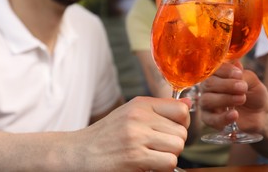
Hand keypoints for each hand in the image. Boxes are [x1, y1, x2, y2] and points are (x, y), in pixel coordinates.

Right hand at [73, 96, 190, 170]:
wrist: (78, 153)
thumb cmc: (107, 134)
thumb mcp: (131, 113)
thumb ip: (160, 108)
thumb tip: (189, 103)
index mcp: (141, 105)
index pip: (180, 109)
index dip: (182, 123)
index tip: (172, 130)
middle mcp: (140, 118)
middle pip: (182, 132)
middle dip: (174, 143)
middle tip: (158, 147)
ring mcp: (137, 137)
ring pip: (178, 147)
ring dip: (169, 156)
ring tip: (153, 156)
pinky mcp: (135, 157)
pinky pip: (168, 163)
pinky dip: (163, 168)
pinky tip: (149, 165)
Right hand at [200, 61, 267, 133]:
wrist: (261, 114)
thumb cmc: (254, 94)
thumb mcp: (252, 81)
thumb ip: (242, 75)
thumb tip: (235, 66)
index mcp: (216, 74)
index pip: (212, 69)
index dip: (225, 71)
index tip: (239, 74)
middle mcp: (208, 87)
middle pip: (208, 84)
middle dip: (226, 85)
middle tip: (243, 88)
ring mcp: (206, 103)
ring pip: (206, 100)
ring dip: (225, 99)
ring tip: (242, 99)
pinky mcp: (209, 119)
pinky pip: (209, 119)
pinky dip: (222, 117)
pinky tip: (234, 114)